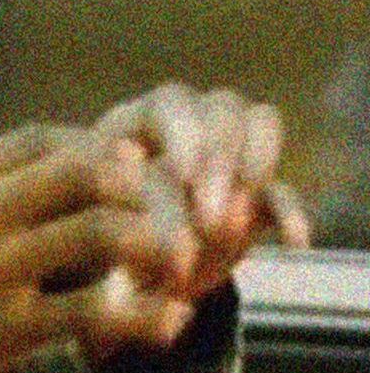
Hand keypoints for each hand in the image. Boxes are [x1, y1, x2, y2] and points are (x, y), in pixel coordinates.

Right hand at [0, 124, 198, 372]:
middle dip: (145, 192)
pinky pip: (91, 313)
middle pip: (88, 172)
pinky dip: (143, 316)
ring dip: (157, 247)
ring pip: (103, 235)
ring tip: (181, 267)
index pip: (43, 141)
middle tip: (172, 219)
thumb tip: (1, 188)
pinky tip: (167, 322)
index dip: (100, 153)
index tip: (126, 178)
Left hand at [95, 83, 312, 300]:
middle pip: (222, 108)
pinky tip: (291, 244)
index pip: (170, 105)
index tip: (185, 179)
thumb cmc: (82, 238)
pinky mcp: (252, 198)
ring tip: (230, 228)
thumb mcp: (82, 225)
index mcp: (134, 123)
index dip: (185, 136)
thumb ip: (104, 210)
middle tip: (210, 219)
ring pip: (259, 126)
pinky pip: (281, 192)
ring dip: (253, 171)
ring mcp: (224, 156)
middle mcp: (185, 126)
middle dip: (221, 160)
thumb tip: (125, 173)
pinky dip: (289, 214)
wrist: (105, 267)